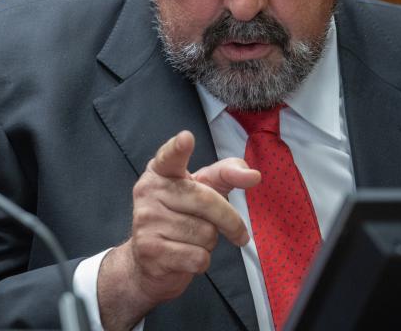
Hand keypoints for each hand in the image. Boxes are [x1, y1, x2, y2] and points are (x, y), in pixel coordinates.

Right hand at [97, 131, 259, 329]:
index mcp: (161, 171)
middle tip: (239, 234)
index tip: (187, 137)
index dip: (178, 148)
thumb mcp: (206, 189)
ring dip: (210, 242)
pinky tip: (186, 257)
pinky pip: (197, 256)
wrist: (149, 262)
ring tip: (193, 240)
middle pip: (206, 201)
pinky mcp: (150, 251)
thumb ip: (229, 174)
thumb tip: (254, 176)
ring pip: (205, 233)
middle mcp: (148, 192)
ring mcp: (145, 221)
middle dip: (230, 221)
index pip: (170, 157)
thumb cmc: (184, 216)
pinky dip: (202, 261)